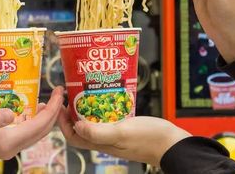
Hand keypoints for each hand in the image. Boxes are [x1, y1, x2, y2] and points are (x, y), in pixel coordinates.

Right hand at [0, 87, 63, 159]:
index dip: (52, 108)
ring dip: (46, 117)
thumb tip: (11, 114)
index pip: (39, 125)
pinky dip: (34, 120)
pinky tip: (32, 107)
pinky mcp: (1, 143)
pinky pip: (25, 132)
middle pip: (41, 130)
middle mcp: (10, 147)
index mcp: (5, 141)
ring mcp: (6, 147)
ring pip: (35, 132)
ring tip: (51, 98)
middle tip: (59, 91)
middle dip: (54, 112)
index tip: (59, 91)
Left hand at [57, 107, 189, 165]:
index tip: (61, 106)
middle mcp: (105, 140)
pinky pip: (108, 117)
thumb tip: (77, 126)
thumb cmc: (149, 139)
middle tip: (71, 94)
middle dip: (73, 112)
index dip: (64, 123)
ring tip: (86, 91)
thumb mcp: (121, 132)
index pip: (73, 136)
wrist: (173, 144)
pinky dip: (103, 107)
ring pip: (94, 121)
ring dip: (87, 108)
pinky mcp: (125, 127)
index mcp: (101, 143)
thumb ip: (99, 131)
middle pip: (81, 128)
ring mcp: (115, 134)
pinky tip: (106, 96)